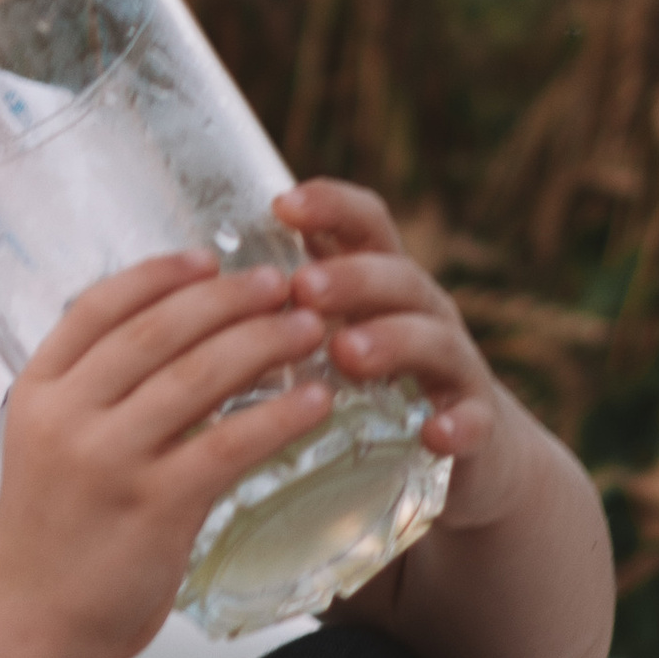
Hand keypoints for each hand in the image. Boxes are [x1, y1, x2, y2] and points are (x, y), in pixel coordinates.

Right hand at [0, 253, 329, 657]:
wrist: (25, 618)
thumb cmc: (51, 530)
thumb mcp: (48, 442)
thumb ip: (93, 393)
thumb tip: (177, 340)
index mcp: (38, 389)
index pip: (97, 306)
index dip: (158, 273)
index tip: (208, 257)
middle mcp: (69, 414)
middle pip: (158, 329)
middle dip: (227, 298)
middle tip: (279, 281)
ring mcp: (110, 459)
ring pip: (198, 376)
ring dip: (263, 342)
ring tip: (309, 327)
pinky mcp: (154, 506)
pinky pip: (227, 444)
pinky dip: (277, 415)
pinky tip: (315, 400)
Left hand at [273, 180, 512, 520]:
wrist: (470, 454)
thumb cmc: (371, 388)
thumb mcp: (330, 339)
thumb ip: (280, 312)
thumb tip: (179, 289)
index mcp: (378, 283)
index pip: (363, 224)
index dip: (329, 206)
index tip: (281, 203)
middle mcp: (421, 311)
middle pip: (396, 274)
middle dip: (350, 276)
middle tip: (302, 287)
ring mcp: (455, 365)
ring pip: (433, 338)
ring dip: (393, 340)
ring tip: (347, 353)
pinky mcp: (479, 425)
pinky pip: (475, 420)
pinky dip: (458, 424)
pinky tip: (435, 433)